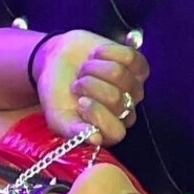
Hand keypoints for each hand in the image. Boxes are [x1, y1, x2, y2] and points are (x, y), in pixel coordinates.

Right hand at [35, 31, 148, 146]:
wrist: (55, 62)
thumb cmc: (57, 93)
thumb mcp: (58, 117)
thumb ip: (74, 131)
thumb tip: (95, 140)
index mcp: (107, 131)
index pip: (115, 132)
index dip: (98, 115)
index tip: (79, 102)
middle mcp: (125, 112)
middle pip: (116, 99)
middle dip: (90, 86)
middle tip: (77, 83)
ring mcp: (134, 88)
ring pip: (120, 75)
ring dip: (95, 68)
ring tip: (84, 69)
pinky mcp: (138, 65)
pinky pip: (130, 58)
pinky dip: (108, 52)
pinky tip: (97, 55)